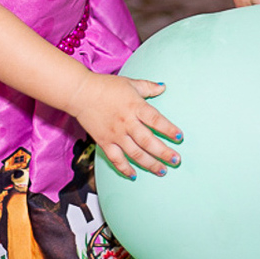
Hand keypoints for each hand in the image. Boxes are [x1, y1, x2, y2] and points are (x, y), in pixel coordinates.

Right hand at [66, 73, 182, 177]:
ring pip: (135, 153)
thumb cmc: (106, 86)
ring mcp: (115, 134)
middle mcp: (127, 122)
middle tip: (176, 160)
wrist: (80, 93)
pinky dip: (124, 168)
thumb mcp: (130, 83)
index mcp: (135, 107)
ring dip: (150, 164)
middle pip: (148, 141)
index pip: (156, 120)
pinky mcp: (104, 142)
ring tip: (162, 171)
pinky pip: (116, 159)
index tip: (180, 137)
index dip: (169, 129)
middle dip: (163, 152)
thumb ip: (148, 87)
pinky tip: (134, 175)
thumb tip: (164, 87)